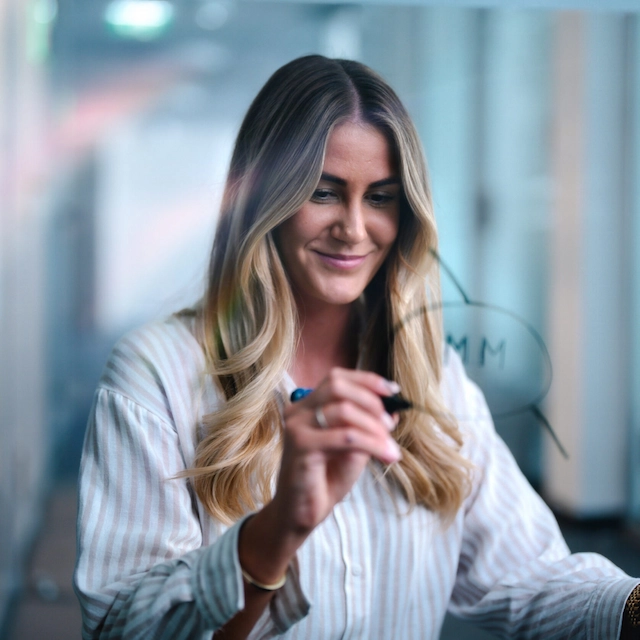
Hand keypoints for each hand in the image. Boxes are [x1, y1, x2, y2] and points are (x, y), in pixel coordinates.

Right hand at [237, 368, 399, 593]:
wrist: (300, 514)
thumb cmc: (325, 479)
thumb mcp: (352, 447)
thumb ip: (366, 426)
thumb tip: (392, 409)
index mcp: (308, 406)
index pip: (337, 378)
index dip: (367, 380)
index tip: (392, 391)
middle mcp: (298, 411)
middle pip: (338, 386)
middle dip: (370, 401)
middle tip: (389, 423)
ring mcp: (297, 427)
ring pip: (344, 411)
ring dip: (375, 427)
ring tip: (390, 446)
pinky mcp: (301, 447)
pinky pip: (345, 437)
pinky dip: (372, 443)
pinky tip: (387, 455)